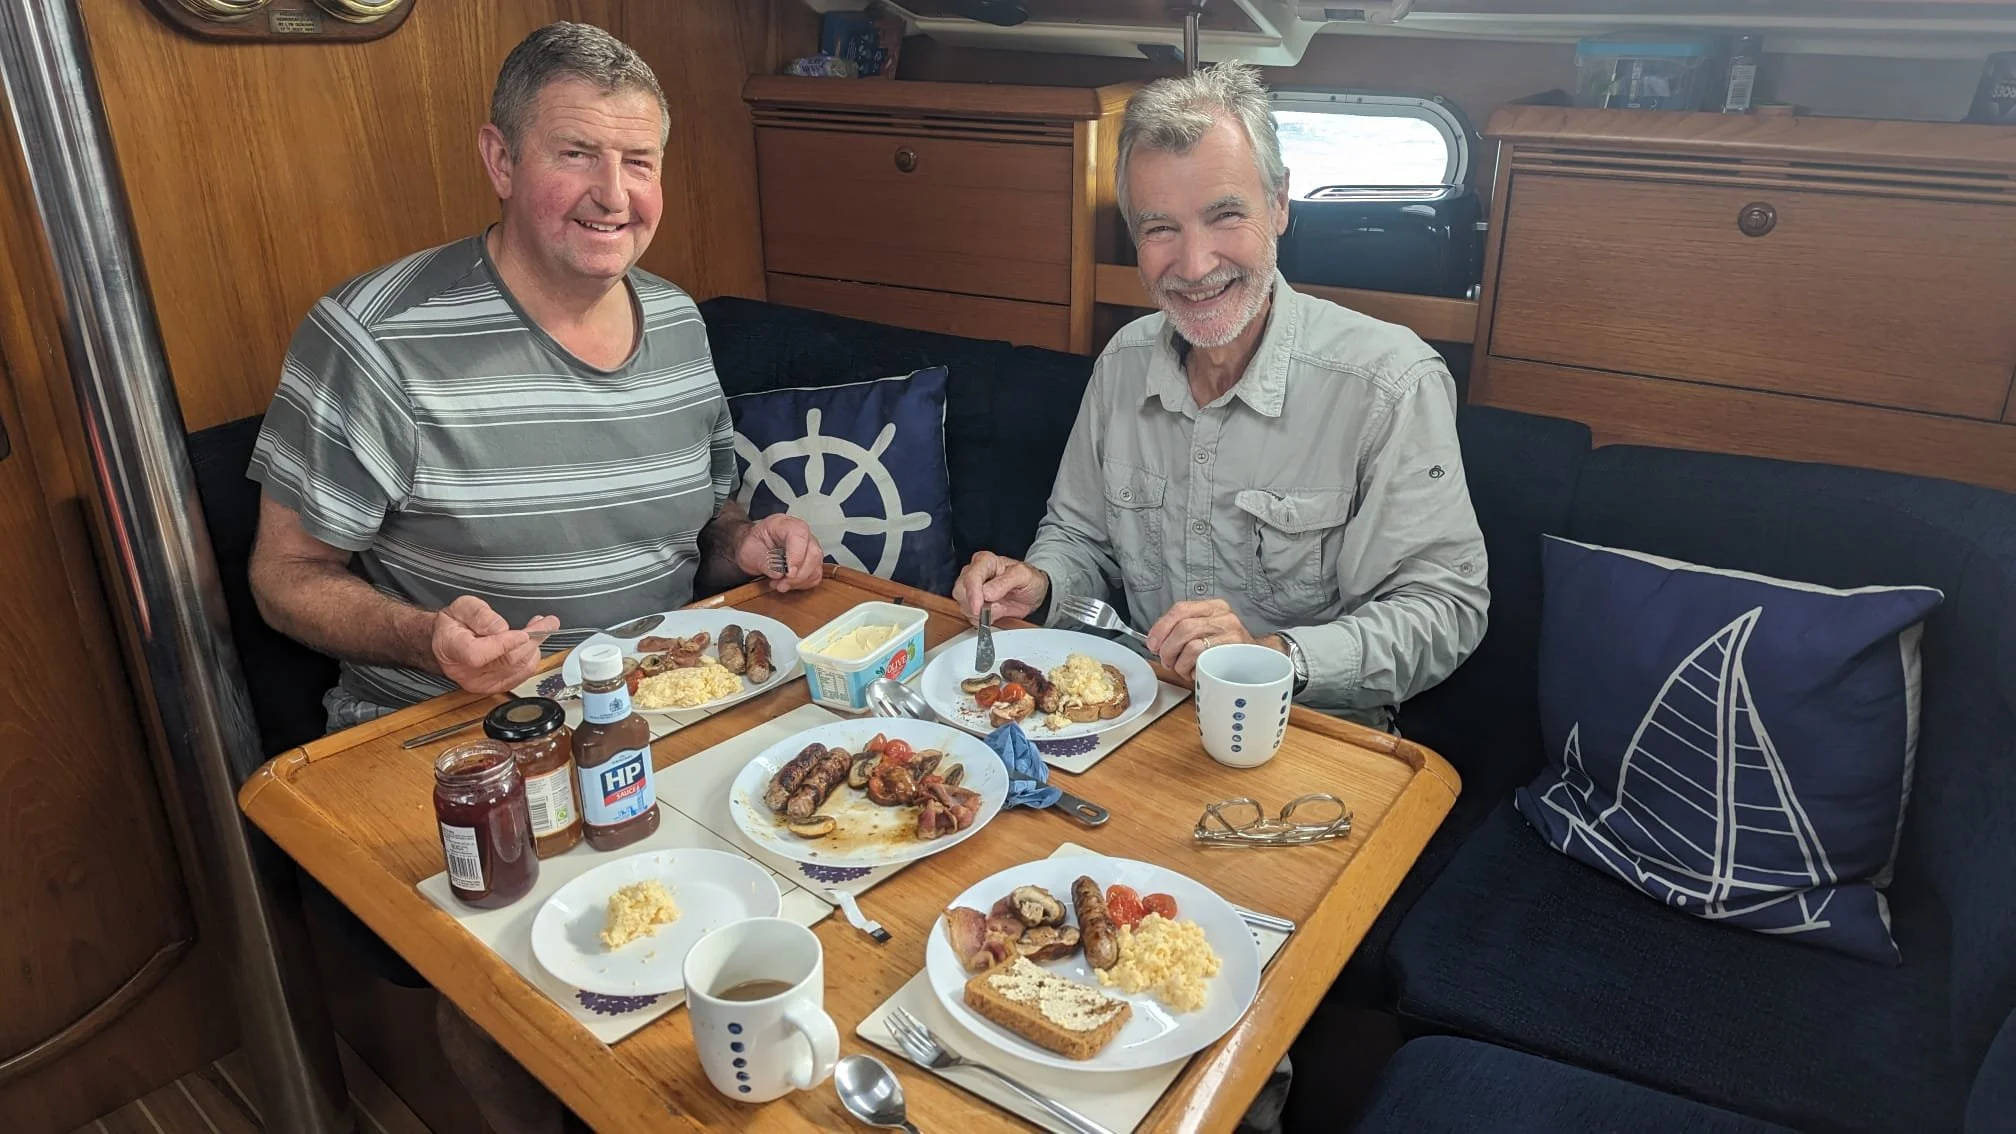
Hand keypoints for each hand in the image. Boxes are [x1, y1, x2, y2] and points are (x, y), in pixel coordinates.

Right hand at [430, 596, 557, 694]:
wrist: (449, 640)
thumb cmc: (455, 623)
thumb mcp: (463, 606)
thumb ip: (480, 615)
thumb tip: (500, 627)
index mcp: (453, 649)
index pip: (478, 654)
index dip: (504, 644)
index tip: (523, 632)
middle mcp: (466, 672)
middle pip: (506, 661)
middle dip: (531, 639)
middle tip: (547, 623)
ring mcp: (481, 683)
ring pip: (519, 668)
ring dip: (535, 647)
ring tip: (540, 628)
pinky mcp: (495, 687)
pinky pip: (522, 675)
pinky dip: (532, 657)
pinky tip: (532, 643)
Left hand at [735, 514, 824, 591]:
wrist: (754, 549)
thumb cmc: (753, 545)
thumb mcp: (749, 551)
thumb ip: (764, 561)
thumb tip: (779, 573)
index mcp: (783, 524)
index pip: (799, 535)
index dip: (797, 555)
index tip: (788, 573)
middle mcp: (801, 533)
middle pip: (813, 552)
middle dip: (798, 574)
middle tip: (781, 584)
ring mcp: (809, 546)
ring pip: (816, 566)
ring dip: (799, 581)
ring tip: (780, 584)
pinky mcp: (812, 560)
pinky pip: (815, 575)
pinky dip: (803, 584)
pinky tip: (788, 583)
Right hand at [952, 552, 1049, 623]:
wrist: (1033, 593)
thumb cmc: (1029, 580)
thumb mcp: (1024, 576)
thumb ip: (1006, 581)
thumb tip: (986, 593)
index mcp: (985, 561)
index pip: (971, 577)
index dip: (973, 594)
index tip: (978, 608)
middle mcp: (974, 573)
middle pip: (960, 592)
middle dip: (976, 605)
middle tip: (996, 608)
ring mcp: (972, 590)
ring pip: (963, 606)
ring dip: (982, 613)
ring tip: (1001, 607)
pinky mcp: (973, 604)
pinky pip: (970, 617)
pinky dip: (983, 620)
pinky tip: (996, 613)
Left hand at [1143, 598, 1266, 680]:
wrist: (1258, 658)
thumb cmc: (1225, 647)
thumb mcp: (1205, 631)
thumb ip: (1182, 630)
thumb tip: (1155, 642)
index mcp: (1212, 606)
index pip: (1180, 609)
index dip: (1161, 627)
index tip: (1153, 644)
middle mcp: (1223, 615)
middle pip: (1183, 628)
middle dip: (1168, 648)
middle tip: (1166, 661)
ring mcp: (1231, 632)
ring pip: (1192, 644)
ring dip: (1179, 662)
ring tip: (1181, 669)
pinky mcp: (1235, 651)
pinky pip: (1204, 659)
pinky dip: (1193, 669)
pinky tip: (1195, 672)